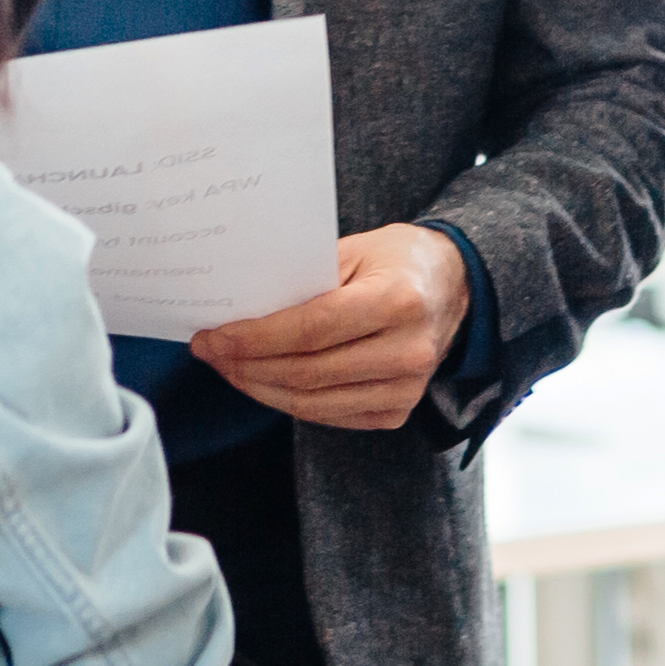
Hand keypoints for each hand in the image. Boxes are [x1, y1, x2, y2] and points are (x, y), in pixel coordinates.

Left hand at [192, 225, 470, 429]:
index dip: (254, 339)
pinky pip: (331, 415)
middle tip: (210, 353)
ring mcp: (407, 388)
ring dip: (261, 389)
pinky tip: (264, 382)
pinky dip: (291, 402)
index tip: (213, 337)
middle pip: (307, 373)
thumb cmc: (395, 260)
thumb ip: (303, 278)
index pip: (311, 330)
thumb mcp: (352, 249)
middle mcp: (408, 350)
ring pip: (314, 403)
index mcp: (397, 300)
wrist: (454, 286)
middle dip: (247, 366)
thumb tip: (239, 309)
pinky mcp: (399, 411)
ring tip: (229, 369)